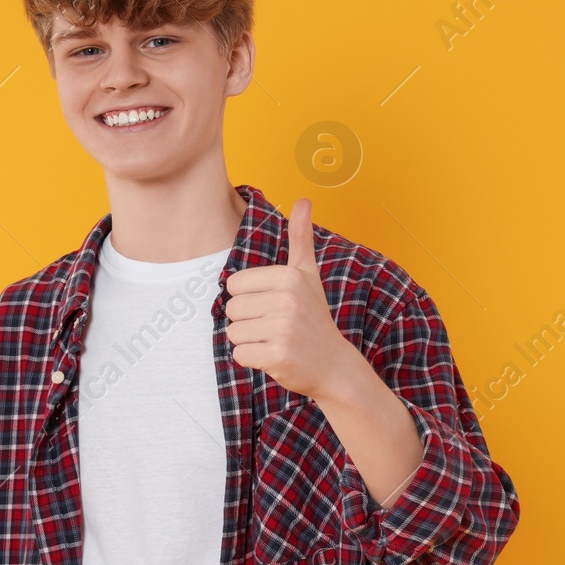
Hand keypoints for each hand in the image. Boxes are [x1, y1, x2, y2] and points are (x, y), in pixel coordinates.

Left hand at [224, 197, 361, 399]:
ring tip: (275, 341)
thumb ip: (301, 238)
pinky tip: (275, 357)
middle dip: (247, 322)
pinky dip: (253, 360)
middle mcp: (287, 300)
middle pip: (230, 309)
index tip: (273, 306)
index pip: (234, 285)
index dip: (248, 299)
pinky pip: (240, 355)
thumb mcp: (308, 275)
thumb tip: (304, 199)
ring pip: (233, 333)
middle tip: (275, 327)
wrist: (334, 365)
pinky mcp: (278, 356)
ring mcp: (283, 329)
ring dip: (249, 341)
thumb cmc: (314, 317)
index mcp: (289, 276)